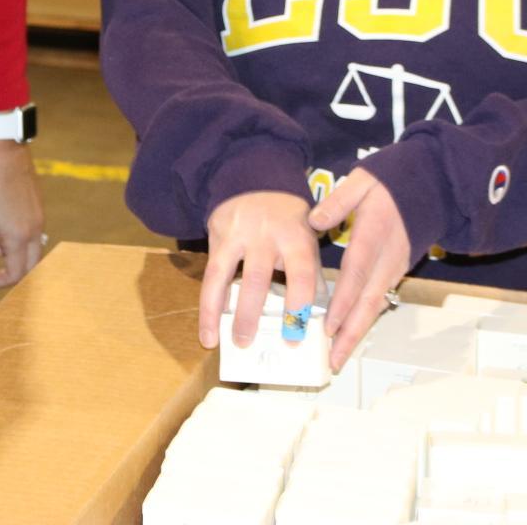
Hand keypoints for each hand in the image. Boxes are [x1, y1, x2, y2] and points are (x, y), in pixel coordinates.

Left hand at [0, 138, 44, 288]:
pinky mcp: (37, 203)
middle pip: (29, 266)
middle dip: (8, 273)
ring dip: (10, 253)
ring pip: (31, 248)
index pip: (14, 274)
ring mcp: (38, 215)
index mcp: (18, 235)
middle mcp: (34, 228)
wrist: (1, 147)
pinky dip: (16, 238)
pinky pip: (31, 232)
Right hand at [200, 191, 320, 350]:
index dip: (298, 308)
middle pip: (257, 278)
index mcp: (296, 237)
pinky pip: (210, 274)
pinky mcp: (217, 237)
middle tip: (249, 345)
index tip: (295, 337)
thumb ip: (310, 272)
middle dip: (251, 314)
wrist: (256, 180)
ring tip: (218, 342)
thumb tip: (318, 317)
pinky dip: (207, 304)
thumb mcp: (308, 237)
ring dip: (218, 312)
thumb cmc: (288, 220)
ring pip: (224, 275)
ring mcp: (237, 235)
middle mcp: (265, 236)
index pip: (300, 276)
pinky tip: (208, 329)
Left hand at [308, 168, 412, 370]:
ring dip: (357, 332)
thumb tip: (314, 221)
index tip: (329, 326)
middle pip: (367, 301)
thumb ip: (338, 201)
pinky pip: (379, 299)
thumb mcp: (363, 180)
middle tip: (334, 359)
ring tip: (339, 355)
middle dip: (350, 333)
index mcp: (374, 235)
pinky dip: (366, 319)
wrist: (433, 186)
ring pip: (375, 305)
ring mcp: (394, 266)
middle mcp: (386, 258)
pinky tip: (351, 332)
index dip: (343, 302)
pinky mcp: (396, 269)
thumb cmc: (393, 181)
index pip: (356, 274)